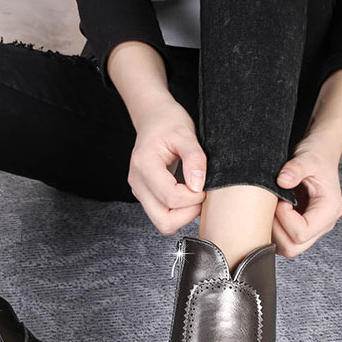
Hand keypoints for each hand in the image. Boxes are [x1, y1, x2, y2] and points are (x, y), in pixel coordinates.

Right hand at [128, 99, 206, 234]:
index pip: (170, 197)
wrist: (153, 118)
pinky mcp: (145, 195)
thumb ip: (195, 159)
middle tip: (201, 196)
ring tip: (195, 196)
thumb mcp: (186, 134)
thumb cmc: (168, 123)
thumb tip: (198, 185)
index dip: (193, 198)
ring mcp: (139, 191)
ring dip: (183, 217)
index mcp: (145, 165)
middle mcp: (138, 183)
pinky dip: (178, 214)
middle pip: (163, 220)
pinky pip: (162, 216)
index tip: (203, 186)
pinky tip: (187, 198)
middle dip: (187, 214)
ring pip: (162, 223)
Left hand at [272, 141, 341, 257]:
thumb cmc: (317, 155)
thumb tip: (282, 181)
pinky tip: (272, 212)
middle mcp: (323, 224)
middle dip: (276, 230)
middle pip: (294, 247)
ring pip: (288, 248)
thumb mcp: (307, 157)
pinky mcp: (301, 226)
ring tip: (272, 208)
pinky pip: (284, 240)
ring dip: (274, 232)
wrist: (320, 153)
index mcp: (329, 210)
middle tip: (273, 207)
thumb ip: (296, 168)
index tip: (280, 200)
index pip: (302, 233)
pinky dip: (274, 231)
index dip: (284, 219)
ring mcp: (312, 228)